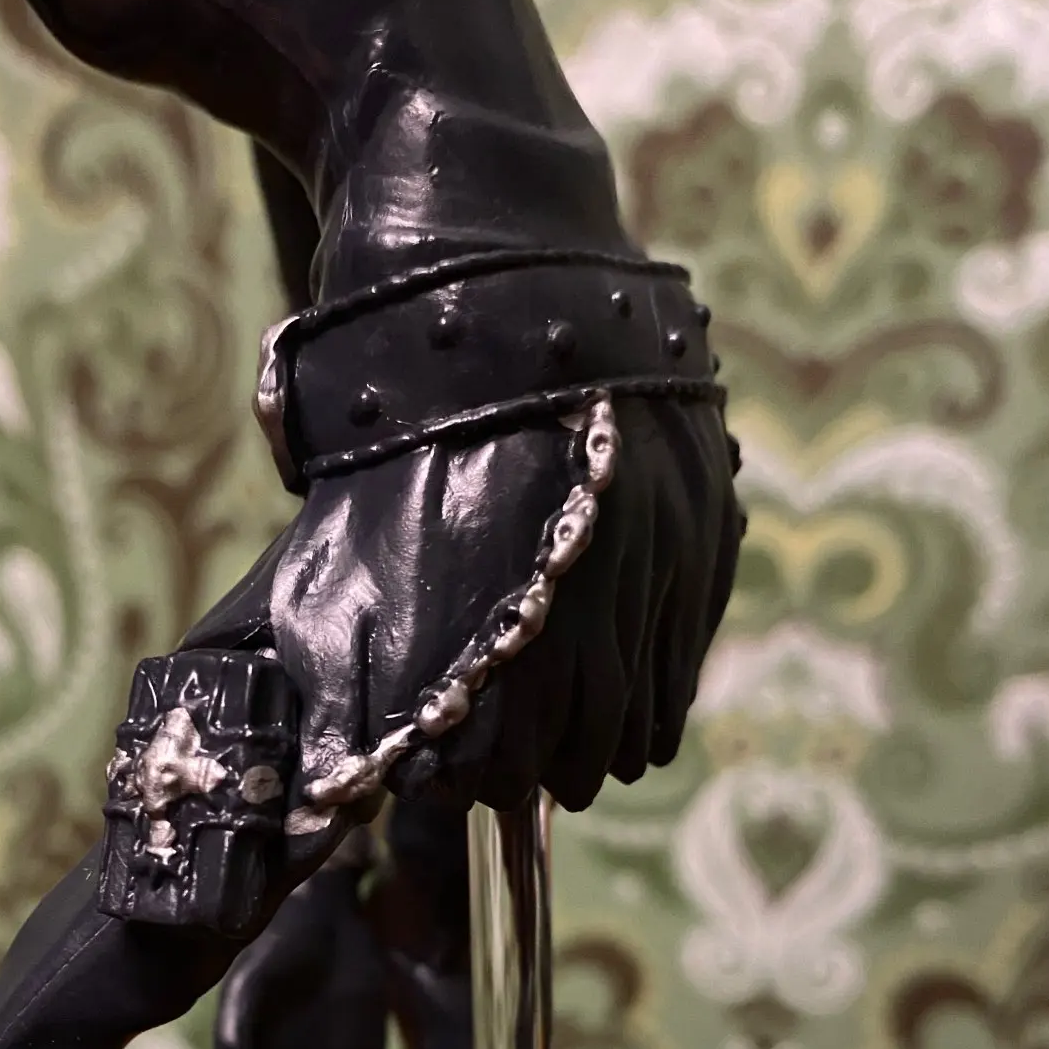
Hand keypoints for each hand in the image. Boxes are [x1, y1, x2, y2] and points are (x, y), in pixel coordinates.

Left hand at [186, 397, 738, 837]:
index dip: (489, 775)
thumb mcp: (340, 539)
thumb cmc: (391, 412)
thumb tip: (342, 779)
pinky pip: (697, 627)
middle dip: (556, 766)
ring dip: (616, 737)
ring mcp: (669, 526)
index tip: (461, 789)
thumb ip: (346, 665)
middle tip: (525, 789)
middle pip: (596, 717)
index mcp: (511, 576)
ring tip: (581, 762)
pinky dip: (666, 682)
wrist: (485, 259)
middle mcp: (605, 556)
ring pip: (656, 680)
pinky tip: (636, 709)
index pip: (518, 731)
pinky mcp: (708, 499)